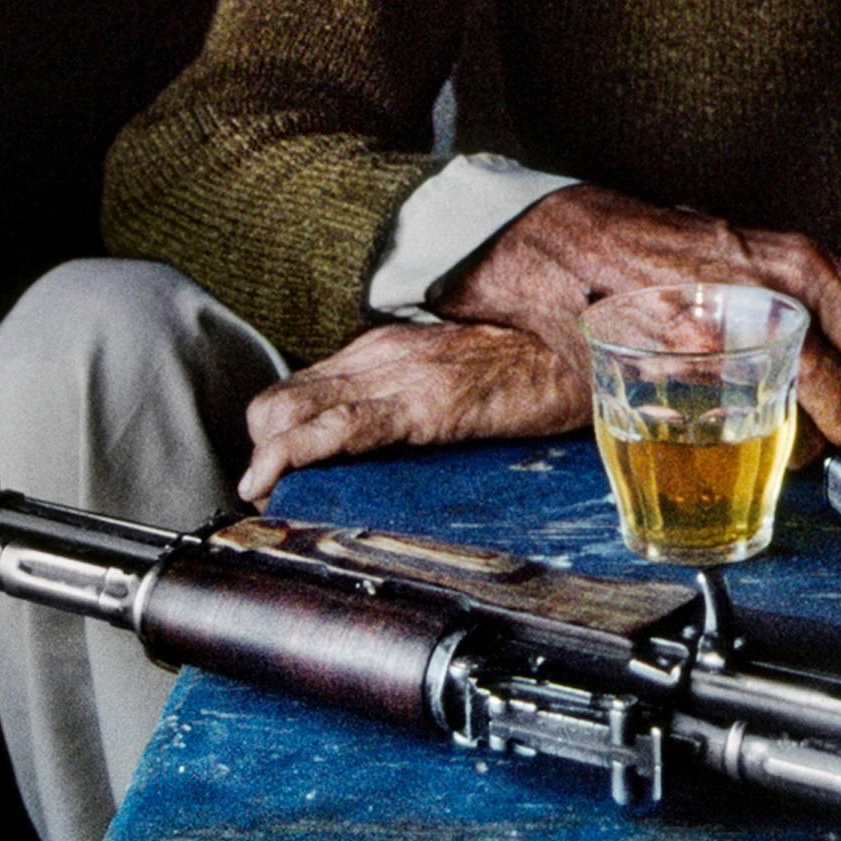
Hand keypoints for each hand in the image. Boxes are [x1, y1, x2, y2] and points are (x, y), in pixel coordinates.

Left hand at [237, 319, 582, 499]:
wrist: (579, 345)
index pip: (296, 390)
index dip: (270, 436)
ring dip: (269, 460)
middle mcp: (378, 356)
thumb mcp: (452, 381)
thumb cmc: (524, 370)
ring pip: (297, 412)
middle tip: (268, 494)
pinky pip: (345, 426)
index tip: (270, 476)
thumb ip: (410, 402)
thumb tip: (374, 445)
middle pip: (281, 402)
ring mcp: (399, 377)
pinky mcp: (426, 403)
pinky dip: (301, 453)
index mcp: (382, 350)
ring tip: (267, 495)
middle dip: (260, 452)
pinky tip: (284, 477)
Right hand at [439, 184, 840, 446]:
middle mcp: (772, 306)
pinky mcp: (680, 385)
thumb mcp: (769, 259)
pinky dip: (758, 453)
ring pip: (801, 436)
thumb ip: (835, 306)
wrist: (577, 248)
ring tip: (799, 438)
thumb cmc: (682, 254)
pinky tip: (750, 441)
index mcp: (805, 268)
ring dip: (811, 452)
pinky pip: (742, 442)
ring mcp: (723, 349)